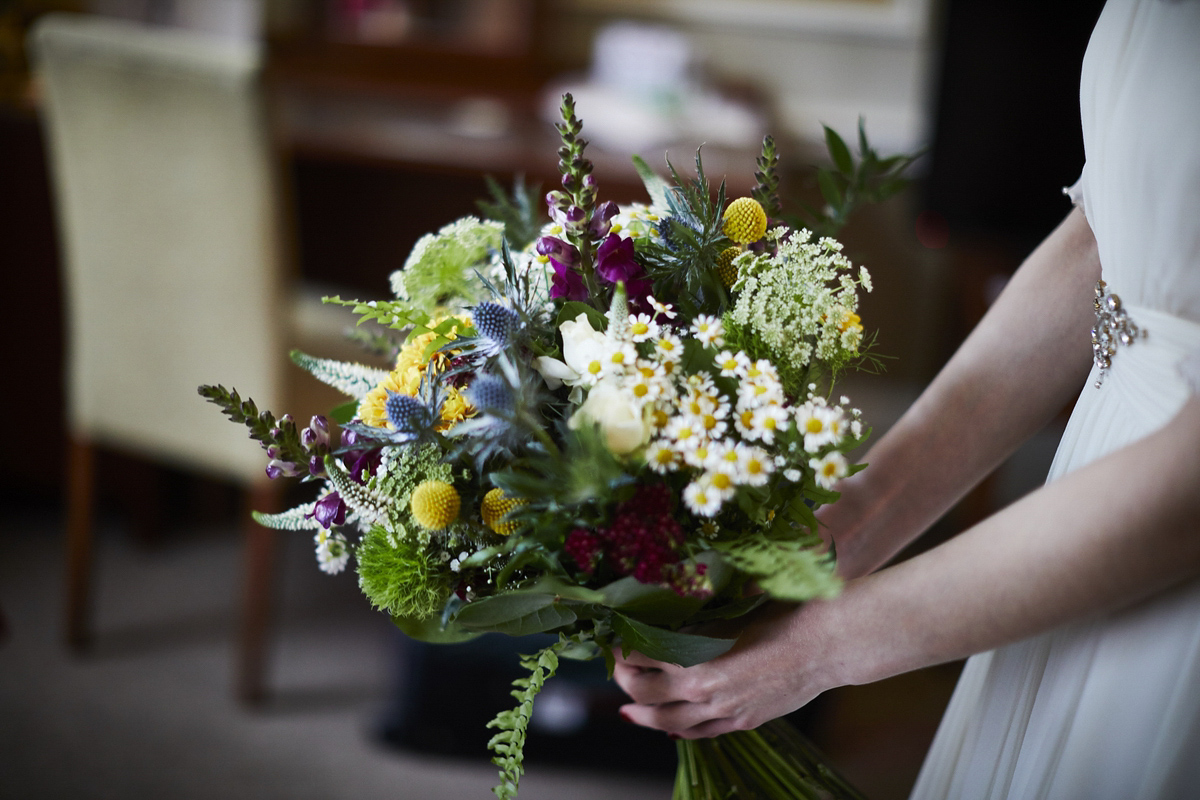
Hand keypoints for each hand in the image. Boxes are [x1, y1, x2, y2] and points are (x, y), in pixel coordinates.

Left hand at [612, 600, 837, 738]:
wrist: (826, 643)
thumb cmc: (783, 614)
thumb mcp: (732, 606)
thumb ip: (697, 611)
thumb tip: (671, 601)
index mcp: (694, 656)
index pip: (640, 656)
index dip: (621, 647)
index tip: (612, 636)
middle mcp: (701, 689)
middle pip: (644, 694)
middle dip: (625, 681)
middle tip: (618, 669)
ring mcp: (723, 710)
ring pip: (668, 722)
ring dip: (643, 715)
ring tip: (628, 711)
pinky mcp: (743, 720)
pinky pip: (700, 732)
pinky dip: (678, 731)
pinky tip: (669, 729)